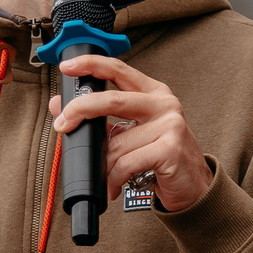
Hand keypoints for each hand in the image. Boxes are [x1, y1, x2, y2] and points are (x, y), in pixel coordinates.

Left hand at [50, 54, 214, 212]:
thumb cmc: (161, 158)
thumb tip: (59, 106)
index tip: (67, 67)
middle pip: (112, 100)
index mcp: (153, 93)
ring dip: (102, 163)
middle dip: (80, 111)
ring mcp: (170, 125)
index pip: (118, 69)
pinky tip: (114, 185)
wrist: (193, 187)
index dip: (90, 64)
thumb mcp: (131, 133)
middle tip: (63, 125)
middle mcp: (164, 104)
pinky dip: (114, 178)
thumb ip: (100, 118)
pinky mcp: (170, 149)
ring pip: (116, 142)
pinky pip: (126, 163)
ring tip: (104, 176)